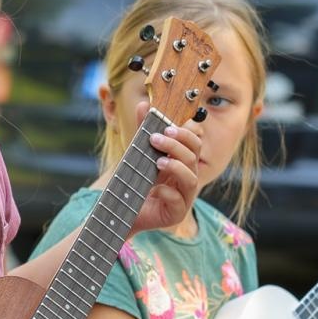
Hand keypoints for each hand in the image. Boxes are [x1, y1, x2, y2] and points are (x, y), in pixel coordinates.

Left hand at [129, 104, 202, 234]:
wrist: (122, 210)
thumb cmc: (135, 182)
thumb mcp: (137, 153)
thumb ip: (143, 130)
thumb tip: (144, 104)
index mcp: (182, 161)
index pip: (194, 142)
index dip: (186, 132)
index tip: (166, 126)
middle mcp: (186, 178)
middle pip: (194, 156)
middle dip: (177, 145)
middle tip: (156, 138)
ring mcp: (184, 197)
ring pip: (192, 179)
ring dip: (176, 166)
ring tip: (158, 161)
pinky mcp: (176, 214)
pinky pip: (179, 202)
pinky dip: (167, 193)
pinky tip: (153, 189)